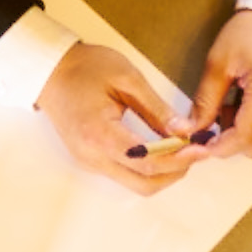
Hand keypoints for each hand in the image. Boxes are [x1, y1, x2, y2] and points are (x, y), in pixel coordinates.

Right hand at [36, 43, 196, 195]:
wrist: (50, 71)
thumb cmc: (85, 68)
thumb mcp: (127, 79)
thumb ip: (157, 109)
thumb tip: (185, 131)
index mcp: (100, 135)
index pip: (147, 161)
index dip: (179, 159)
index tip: (201, 149)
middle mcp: (93, 157)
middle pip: (144, 183)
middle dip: (175, 171)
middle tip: (195, 150)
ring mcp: (90, 162)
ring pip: (136, 183)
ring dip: (163, 171)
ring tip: (182, 147)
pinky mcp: (91, 159)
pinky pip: (125, 173)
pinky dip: (148, 166)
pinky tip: (161, 147)